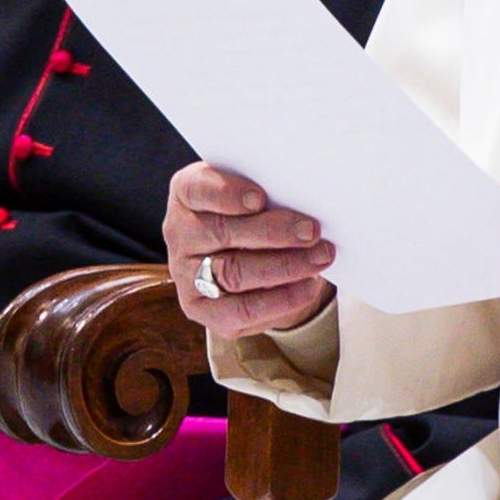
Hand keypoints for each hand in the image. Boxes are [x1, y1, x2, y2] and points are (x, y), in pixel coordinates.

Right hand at [166, 161, 335, 340]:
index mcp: (187, 193)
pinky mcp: (201, 308)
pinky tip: (308, 286)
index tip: (260, 197)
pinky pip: (241, 310)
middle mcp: (179, 233)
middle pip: (222, 233)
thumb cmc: (257, 212)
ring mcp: (186, 274)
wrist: (252, 255)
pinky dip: (280, 300)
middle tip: (312, 231)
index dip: (227, 194)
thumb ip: (271, 191)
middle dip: (273, 233)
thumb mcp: (259, 192)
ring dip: (284, 267)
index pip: (197, 189)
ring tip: (320, 258)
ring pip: (233, 273)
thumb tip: (307, 199)